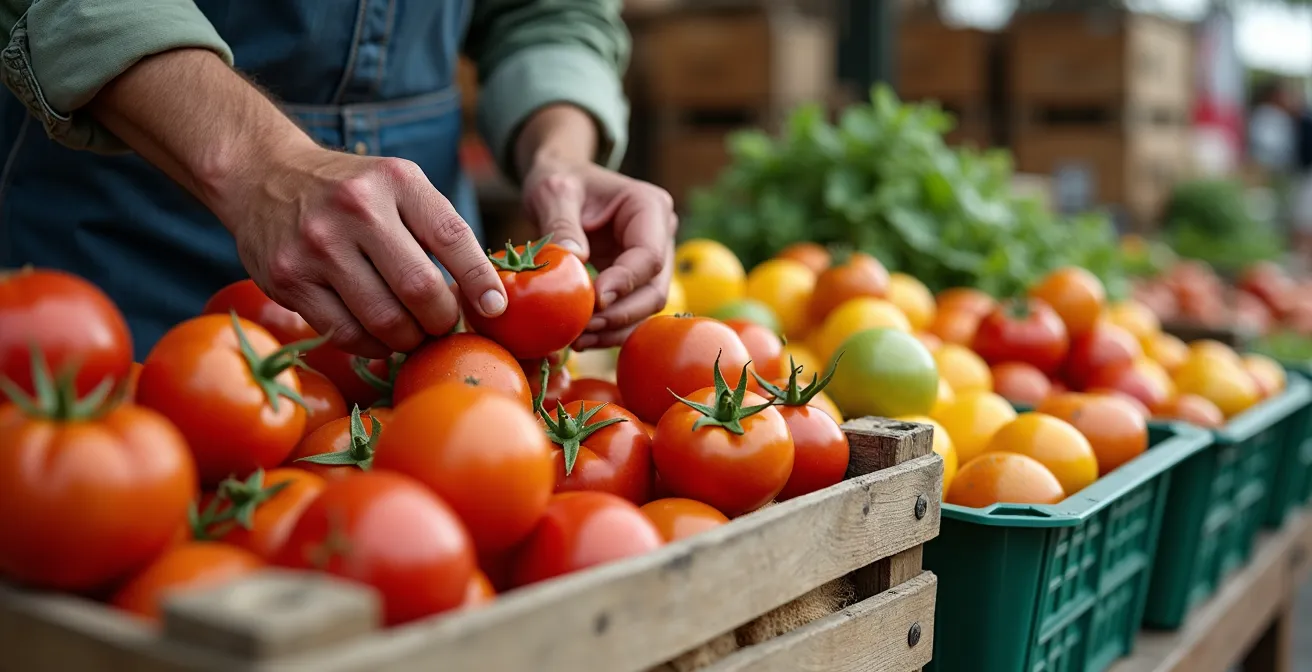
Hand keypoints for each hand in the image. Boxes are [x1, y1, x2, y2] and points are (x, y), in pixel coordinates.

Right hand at [211, 144, 506, 357]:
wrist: (262, 175)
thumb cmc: (352, 192)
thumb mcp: (399, 186)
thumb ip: (439, 229)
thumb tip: (487, 300)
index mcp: (396, 181)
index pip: (452, 238)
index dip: (480, 281)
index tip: (495, 309)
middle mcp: (356, 209)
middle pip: (420, 289)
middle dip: (442, 319)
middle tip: (443, 325)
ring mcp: (317, 245)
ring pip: (384, 319)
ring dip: (409, 339)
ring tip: (413, 334)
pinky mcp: (289, 279)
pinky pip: (345, 333)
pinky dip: (371, 345)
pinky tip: (378, 338)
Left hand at [522, 157, 675, 348]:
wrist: (563, 181)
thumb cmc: (560, 180)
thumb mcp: (553, 192)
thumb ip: (562, 222)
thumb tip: (574, 259)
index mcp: (649, 207)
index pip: (648, 256)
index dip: (625, 283)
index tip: (594, 300)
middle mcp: (660, 235)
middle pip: (655, 289)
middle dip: (621, 315)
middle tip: (583, 330)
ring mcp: (652, 260)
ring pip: (646, 307)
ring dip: (615, 329)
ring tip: (579, 340)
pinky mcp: (636, 279)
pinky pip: (630, 310)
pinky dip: (609, 328)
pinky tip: (582, 338)